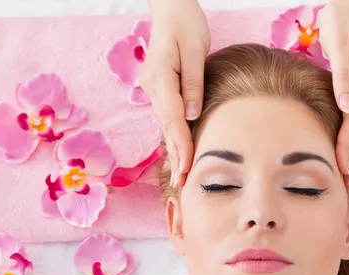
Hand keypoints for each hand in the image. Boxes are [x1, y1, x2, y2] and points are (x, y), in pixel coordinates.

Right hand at [141, 0, 210, 187]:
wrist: (171, 9)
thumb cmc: (186, 24)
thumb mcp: (195, 49)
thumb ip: (194, 83)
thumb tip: (194, 115)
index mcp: (161, 77)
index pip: (173, 118)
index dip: (181, 144)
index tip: (187, 166)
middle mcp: (153, 87)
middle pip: (166, 127)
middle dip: (175, 156)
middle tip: (182, 183)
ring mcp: (153, 89)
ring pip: (165, 125)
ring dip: (173, 150)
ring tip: (181, 175)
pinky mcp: (159, 89)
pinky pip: (167, 117)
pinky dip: (173, 136)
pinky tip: (177, 152)